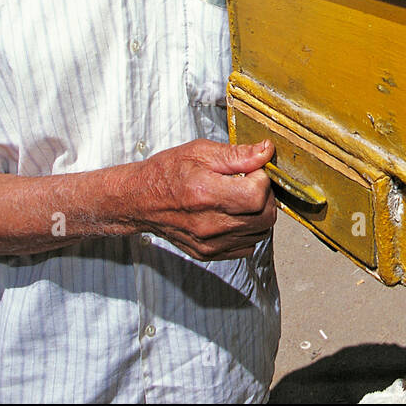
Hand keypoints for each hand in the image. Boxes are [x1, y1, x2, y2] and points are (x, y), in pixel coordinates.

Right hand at [127, 139, 276, 259]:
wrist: (140, 200)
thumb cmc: (166, 173)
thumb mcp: (199, 152)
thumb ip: (237, 154)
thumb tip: (265, 152)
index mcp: (206, 194)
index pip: (258, 194)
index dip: (262, 179)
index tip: (252, 171)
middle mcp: (209, 224)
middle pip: (265, 216)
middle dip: (265, 196)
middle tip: (250, 183)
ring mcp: (210, 243)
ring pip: (260, 233)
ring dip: (258, 214)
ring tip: (240, 198)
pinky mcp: (209, 253)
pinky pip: (247, 246)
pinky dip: (248, 231)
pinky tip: (233, 215)